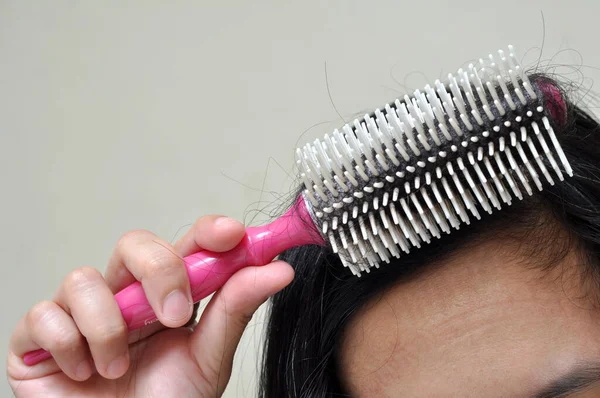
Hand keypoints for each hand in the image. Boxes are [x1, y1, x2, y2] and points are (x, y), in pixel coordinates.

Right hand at [7, 216, 293, 396]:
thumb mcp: (208, 357)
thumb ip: (236, 310)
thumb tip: (278, 269)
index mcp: (170, 294)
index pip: (188, 244)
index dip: (208, 231)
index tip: (231, 234)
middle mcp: (126, 294)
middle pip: (135, 244)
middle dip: (158, 271)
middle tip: (174, 315)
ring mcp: (82, 312)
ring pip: (84, 278)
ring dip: (108, 327)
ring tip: (119, 368)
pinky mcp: (39, 338)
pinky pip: (43, 315)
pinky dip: (67, 346)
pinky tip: (83, 372)